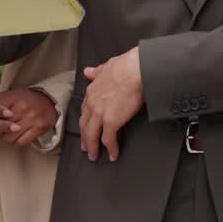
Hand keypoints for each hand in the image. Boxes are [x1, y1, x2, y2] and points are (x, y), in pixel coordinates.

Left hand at [0, 88, 58, 146]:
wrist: (49, 100)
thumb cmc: (25, 99)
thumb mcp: (9, 95)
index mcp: (13, 97)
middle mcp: (23, 107)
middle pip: (0, 127)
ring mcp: (32, 118)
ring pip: (10, 137)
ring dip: (7, 137)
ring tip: (9, 132)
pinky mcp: (39, 128)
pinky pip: (21, 142)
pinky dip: (18, 141)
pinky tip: (18, 135)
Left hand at [80, 47, 143, 161]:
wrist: (137, 69)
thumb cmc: (127, 66)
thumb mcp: (107, 66)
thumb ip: (97, 71)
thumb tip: (88, 72)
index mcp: (92, 90)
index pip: (85, 109)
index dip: (85, 120)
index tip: (86, 127)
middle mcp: (92, 103)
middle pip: (85, 125)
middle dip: (84, 137)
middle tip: (85, 147)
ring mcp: (100, 113)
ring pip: (92, 135)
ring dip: (92, 147)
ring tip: (94, 155)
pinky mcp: (111, 122)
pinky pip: (108, 140)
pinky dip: (110, 149)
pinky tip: (112, 155)